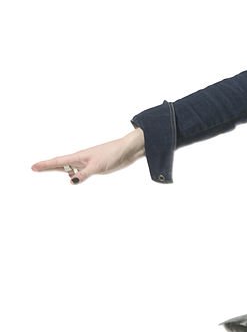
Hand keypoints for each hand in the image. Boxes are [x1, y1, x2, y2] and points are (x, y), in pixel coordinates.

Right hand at [31, 128, 145, 184]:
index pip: (58, 162)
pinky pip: (80, 170)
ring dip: (59, 170)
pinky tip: (71, 177)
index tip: (34, 167)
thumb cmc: (113, 154)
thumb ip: (84, 174)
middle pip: (61, 164)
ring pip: (70, 167)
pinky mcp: (96, 166)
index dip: (45, 165)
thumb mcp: (97, 166)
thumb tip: (71, 181)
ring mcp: (88, 162)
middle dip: (48, 167)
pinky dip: (73, 174)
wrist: (128, 150)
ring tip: (46, 170)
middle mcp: (81, 159)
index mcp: (79, 157)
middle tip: (34, 168)